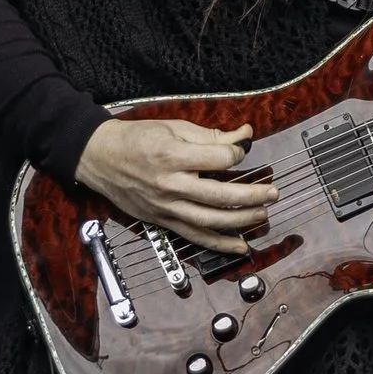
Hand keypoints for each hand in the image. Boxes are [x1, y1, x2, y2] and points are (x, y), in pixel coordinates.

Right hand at [75, 119, 276, 253]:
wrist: (99, 157)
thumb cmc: (136, 139)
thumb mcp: (173, 127)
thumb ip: (211, 135)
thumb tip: (243, 135)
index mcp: (173, 154)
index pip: (219, 159)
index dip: (237, 154)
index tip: (241, 150)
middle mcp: (170, 184)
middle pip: (220, 195)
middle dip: (252, 195)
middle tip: (273, 193)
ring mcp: (166, 206)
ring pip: (211, 220)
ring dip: (242, 220)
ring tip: (263, 215)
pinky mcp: (162, 220)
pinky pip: (195, 236)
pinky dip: (219, 243)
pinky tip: (240, 246)